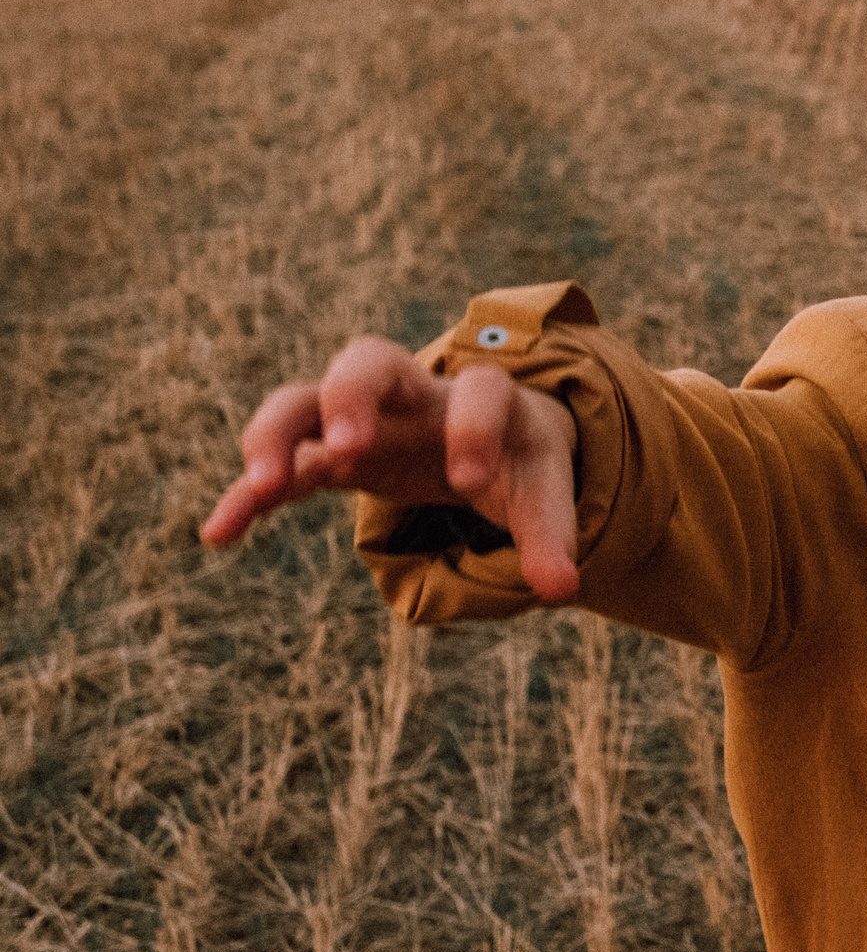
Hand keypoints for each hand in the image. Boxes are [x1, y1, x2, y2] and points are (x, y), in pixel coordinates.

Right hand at [198, 336, 581, 601]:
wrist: (486, 438)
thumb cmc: (516, 460)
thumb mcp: (541, 492)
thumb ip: (551, 538)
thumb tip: (564, 592)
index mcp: (482, 398)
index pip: (483, 391)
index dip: (474, 428)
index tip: (470, 480)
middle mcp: (415, 395)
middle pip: (370, 359)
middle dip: (353, 395)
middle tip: (348, 449)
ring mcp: (363, 417)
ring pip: (304, 399)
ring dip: (277, 434)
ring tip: (264, 484)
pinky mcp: (326, 451)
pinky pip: (276, 461)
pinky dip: (247, 493)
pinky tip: (219, 534)